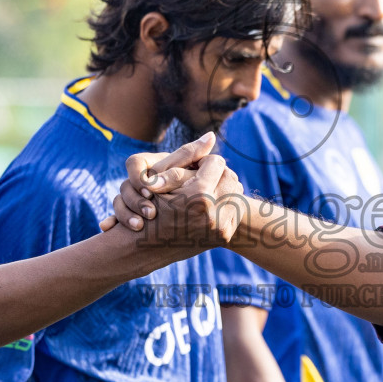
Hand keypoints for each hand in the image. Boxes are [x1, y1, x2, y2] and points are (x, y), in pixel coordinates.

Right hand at [102, 133, 244, 248]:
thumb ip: (188, 155)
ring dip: (224, 188)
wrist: (146, 246)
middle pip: (231, 178)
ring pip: (236, 194)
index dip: (205, 162)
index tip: (197, 167)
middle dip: (218, 175)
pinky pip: (235, 211)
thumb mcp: (164, 177)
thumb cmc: (149, 205)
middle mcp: (213, 214)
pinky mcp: (223, 236)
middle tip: (205, 177)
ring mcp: (220, 228)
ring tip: (208, 189)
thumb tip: (212, 135)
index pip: (217, 163)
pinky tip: (212, 204)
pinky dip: (226, 205)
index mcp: (199, 195)